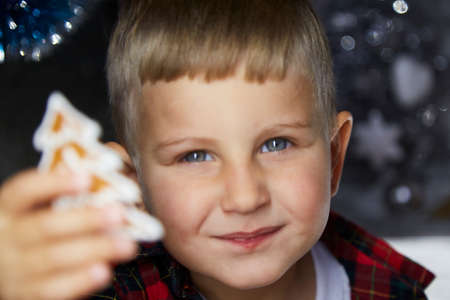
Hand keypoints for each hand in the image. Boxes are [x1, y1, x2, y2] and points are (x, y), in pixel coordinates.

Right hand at [0, 169, 137, 299]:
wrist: (5, 272)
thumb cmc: (32, 231)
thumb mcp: (37, 210)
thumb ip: (64, 197)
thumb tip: (107, 182)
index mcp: (8, 209)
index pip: (25, 190)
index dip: (54, 183)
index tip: (86, 177)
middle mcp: (6, 238)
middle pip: (45, 226)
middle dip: (86, 219)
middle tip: (119, 214)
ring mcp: (13, 270)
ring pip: (54, 258)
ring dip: (94, 249)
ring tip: (126, 244)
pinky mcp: (24, 294)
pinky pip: (53, 290)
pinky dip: (80, 280)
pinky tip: (104, 270)